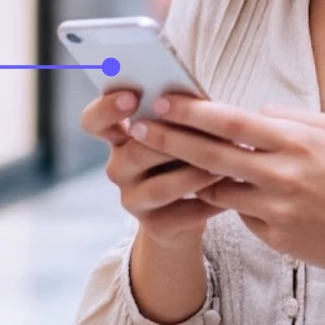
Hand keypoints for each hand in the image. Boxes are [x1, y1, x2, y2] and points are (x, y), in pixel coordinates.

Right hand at [81, 90, 225, 247]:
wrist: (187, 213)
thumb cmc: (185, 157)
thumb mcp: (180, 132)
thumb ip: (180, 114)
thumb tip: (197, 99)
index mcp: (119, 137)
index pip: (93, 121)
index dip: (106, 108)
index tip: (132, 97)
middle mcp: (118, 168)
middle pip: (134, 152)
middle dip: (172, 142)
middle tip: (205, 133)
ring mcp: (132, 200)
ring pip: (160, 187)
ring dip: (196, 175)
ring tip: (225, 166)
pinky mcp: (154, 227)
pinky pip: (183, 214)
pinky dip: (210, 203)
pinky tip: (230, 192)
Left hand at [128, 95, 324, 296]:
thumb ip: (289, 119)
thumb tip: (252, 111)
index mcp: (296, 142)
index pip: (233, 121)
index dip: (193, 111)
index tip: (161, 100)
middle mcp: (282, 175)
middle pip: (212, 155)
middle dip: (169, 140)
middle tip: (136, 128)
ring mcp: (277, 210)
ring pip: (219, 189)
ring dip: (192, 176)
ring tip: (163, 160)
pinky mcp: (276, 238)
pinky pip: (242, 216)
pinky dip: (232, 204)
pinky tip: (222, 196)